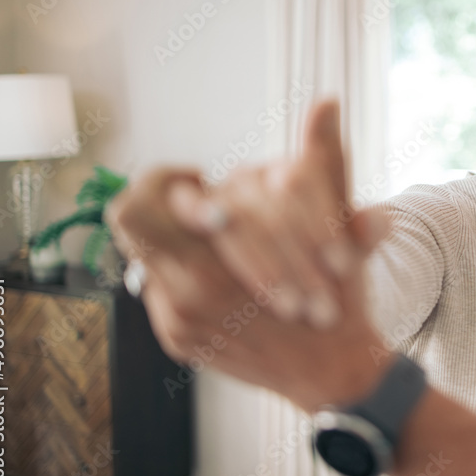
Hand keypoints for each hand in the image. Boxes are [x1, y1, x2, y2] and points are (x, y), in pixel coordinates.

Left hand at [105, 100, 391, 408]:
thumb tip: (328, 102)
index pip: (145, 201)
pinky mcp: (178, 341)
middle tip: (197, 202)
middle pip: (132, 222)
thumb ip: (325, 162)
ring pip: (145, 257)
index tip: (198, 180)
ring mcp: (178, 321)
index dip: (165, 180)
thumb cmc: (342, 295)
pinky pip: (159, 292)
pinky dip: (186, 275)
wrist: (335, 373)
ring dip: (176, 240)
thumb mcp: (338, 226)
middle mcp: (188, 292)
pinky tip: (225, 277)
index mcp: (221, 257)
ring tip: (213, 238)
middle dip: (159, 202)